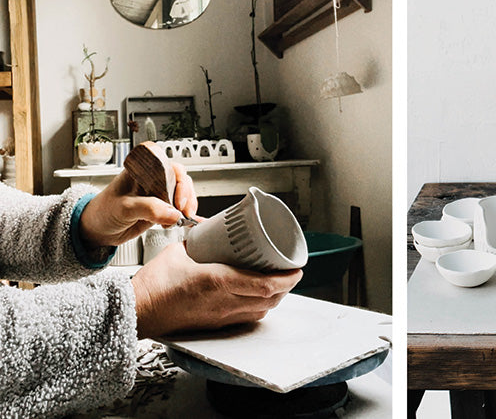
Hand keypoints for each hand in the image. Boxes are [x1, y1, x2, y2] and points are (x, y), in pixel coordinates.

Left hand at [79, 163, 198, 248]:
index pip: (166, 161)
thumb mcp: (125, 208)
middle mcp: (153, 177)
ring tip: (180, 218)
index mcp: (142, 169)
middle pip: (180, 177)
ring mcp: (159, 192)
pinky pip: (180, 207)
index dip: (175, 174)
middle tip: (181, 209)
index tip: (175, 192)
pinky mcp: (163, 206)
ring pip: (184, 192)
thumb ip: (149, 209)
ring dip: (187, 206)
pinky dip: (184, 215)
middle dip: (186, 193)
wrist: (99, 230)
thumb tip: (173, 214)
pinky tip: (180, 222)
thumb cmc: (104, 211)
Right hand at [131, 243, 302, 337]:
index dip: (287, 278)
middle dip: (286, 287)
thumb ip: (200, 241)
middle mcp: (223, 303)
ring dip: (274, 298)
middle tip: (291, 272)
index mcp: (218, 282)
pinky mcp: (213, 325)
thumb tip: (211, 231)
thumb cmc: (153, 284)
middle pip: (269, 300)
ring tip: (278, 283)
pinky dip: (258, 308)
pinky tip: (257, 297)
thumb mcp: (180, 251)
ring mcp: (219, 317)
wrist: (136, 311)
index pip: (266, 284)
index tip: (297, 268)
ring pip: (259, 311)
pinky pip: (245, 318)